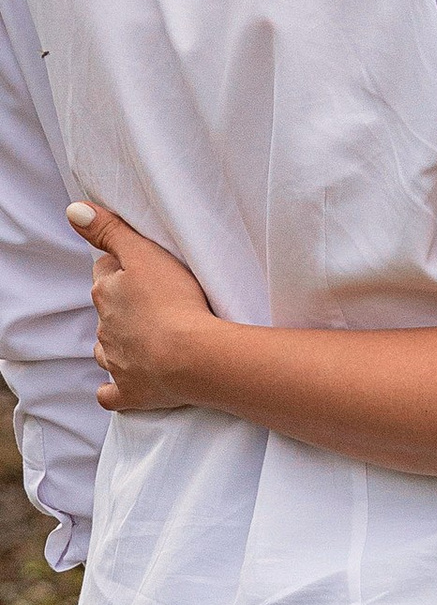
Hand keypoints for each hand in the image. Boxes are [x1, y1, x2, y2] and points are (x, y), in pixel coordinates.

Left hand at [75, 202, 216, 413]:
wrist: (194, 358)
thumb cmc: (175, 302)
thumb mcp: (144, 254)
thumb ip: (109, 230)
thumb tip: (74, 210)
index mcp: (107, 294)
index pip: (106, 273)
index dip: (123, 269)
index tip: (142, 270)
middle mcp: (105, 328)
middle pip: (107, 310)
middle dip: (122, 306)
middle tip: (152, 303)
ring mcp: (116, 362)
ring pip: (106, 349)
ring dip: (118, 344)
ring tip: (143, 340)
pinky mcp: (131, 392)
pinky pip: (112, 393)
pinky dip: (113, 390)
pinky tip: (120, 385)